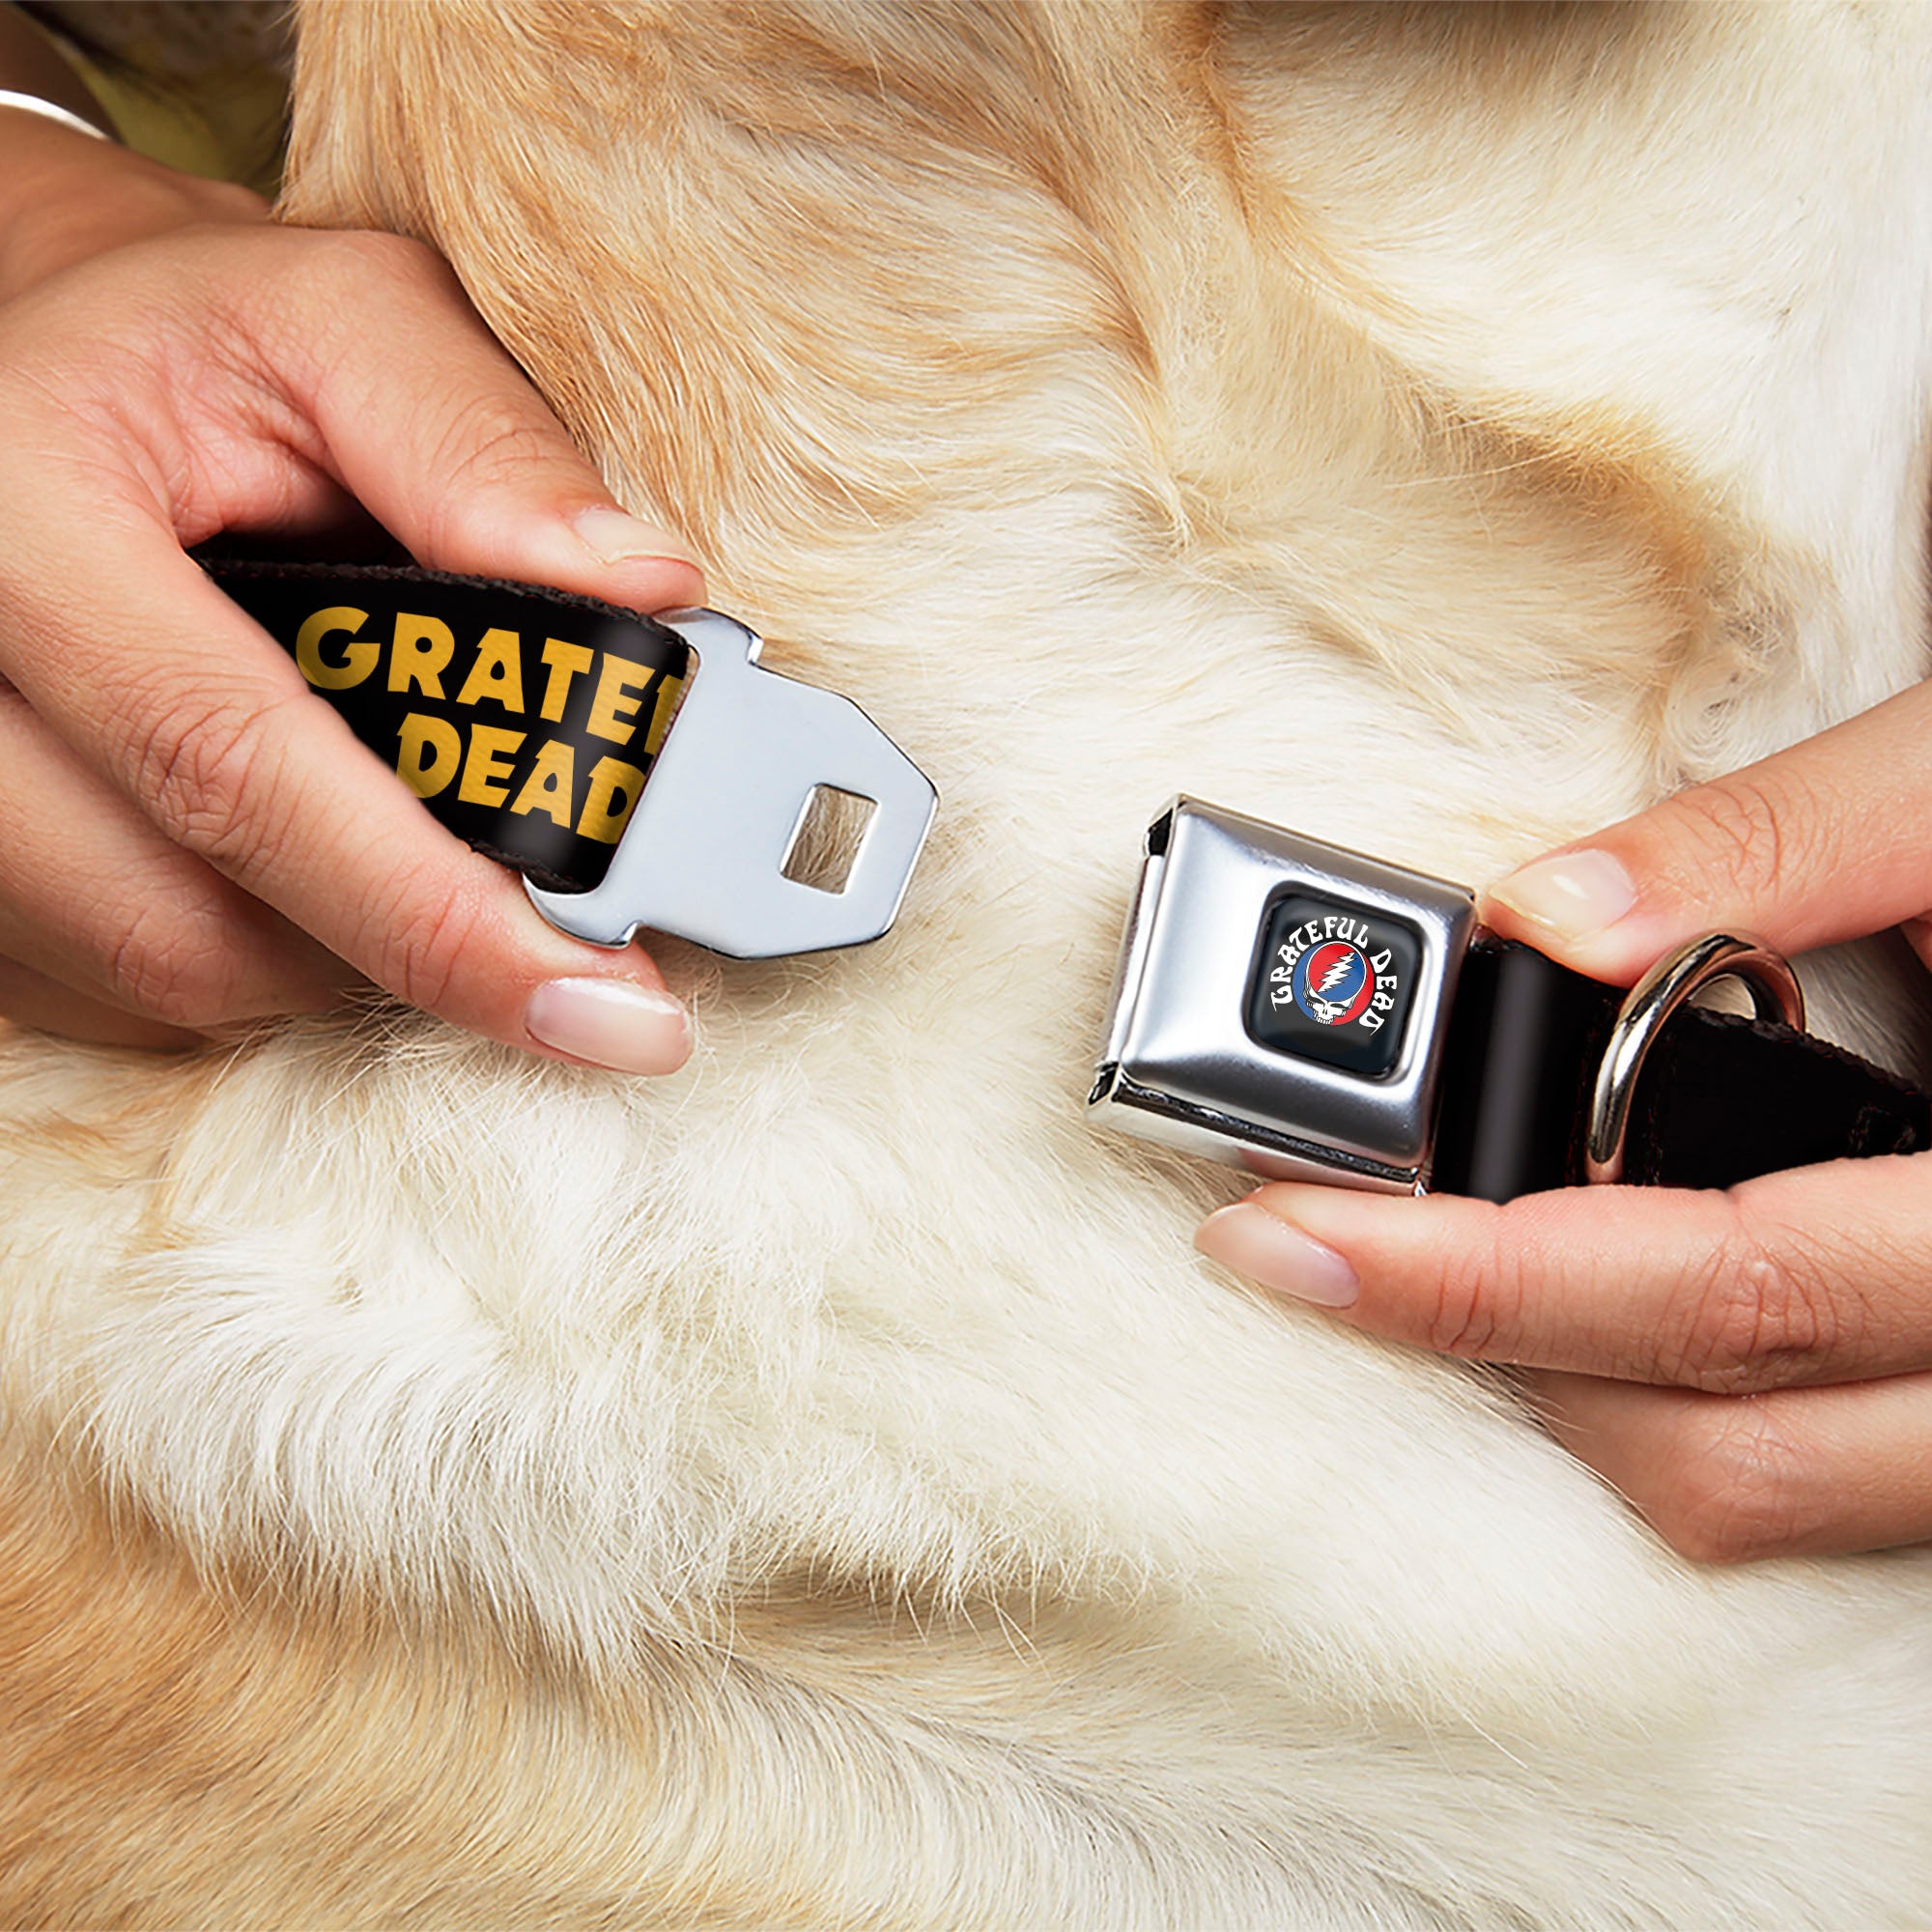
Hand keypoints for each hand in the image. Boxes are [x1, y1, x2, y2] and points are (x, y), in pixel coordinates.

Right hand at [0, 115, 703, 1066]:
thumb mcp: (345, 322)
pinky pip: (109, 984)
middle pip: (185, 923)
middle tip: (563, 944)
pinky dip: (251, 953)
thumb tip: (646, 595)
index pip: (234, 768)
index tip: (609, 1009)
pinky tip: (315, 863)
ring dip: (332, 954)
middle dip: (406, 951)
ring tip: (429, 856)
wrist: (39, 356)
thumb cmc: (200, 339)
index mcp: (20, 514)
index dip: (433, 915)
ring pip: (155, 974)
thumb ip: (485, 447)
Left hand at [1196, 681, 1931, 1562]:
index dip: (1485, 1280)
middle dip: (1483, 1349)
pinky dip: (1674, 1400)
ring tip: (1421, 1263)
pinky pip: (1819, 1474)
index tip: (1290, 1232)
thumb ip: (1777, 844)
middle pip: (1724, 1444)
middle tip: (1306, 1244)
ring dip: (1570, 1395)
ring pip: (1768, 1492)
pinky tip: (1581, 1290)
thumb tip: (1546, 915)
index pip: (1731, 1288)